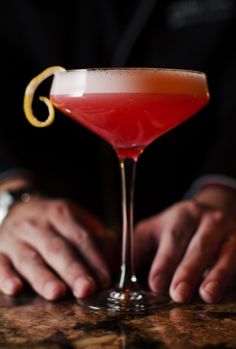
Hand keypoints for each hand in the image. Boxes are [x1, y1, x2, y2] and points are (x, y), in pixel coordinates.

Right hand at [0, 197, 116, 299]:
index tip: (105, 278)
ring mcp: (15, 237)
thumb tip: (115, 260)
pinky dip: (5, 276)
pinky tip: (15, 289)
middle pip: (57, 249)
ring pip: (30, 258)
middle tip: (86, 289)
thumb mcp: (74, 218)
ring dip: (43, 277)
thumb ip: (93, 238)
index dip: (93, 258)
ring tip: (57, 293)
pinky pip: (0, 264)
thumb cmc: (53, 220)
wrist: (17, 207)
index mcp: (60, 214)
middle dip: (73, 270)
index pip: (80, 238)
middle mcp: (37, 224)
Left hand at [134, 186, 235, 302]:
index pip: (173, 238)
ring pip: (226, 253)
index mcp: (183, 215)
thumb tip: (122, 273)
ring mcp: (232, 232)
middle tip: (178, 294)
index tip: (155, 283)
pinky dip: (232, 277)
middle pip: (200, 246)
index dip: (164, 262)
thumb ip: (138, 247)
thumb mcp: (156, 228)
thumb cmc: (180, 226)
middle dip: (189, 270)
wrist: (218, 209)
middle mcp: (210, 221)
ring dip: (217, 275)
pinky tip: (225, 291)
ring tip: (207, 295)